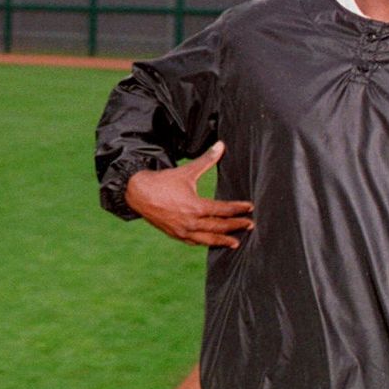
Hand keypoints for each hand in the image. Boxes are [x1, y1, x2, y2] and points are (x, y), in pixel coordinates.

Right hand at [124, 141, 253, 247]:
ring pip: (208, 239)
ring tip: (235, 242)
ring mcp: (182, 230)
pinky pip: (193, 242)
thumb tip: (221, 145)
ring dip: (223, 240)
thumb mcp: (187, 171)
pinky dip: (204, 242)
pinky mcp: (175, 234)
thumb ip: (206, 160)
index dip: (238, 209)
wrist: (138, 193)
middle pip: (219, 226)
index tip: (249, 208)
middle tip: (250, 225)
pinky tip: (211, 242)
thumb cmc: (163, 181)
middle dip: (236, 226)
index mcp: (196, 207)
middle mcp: (191, 222)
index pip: (223, 210)